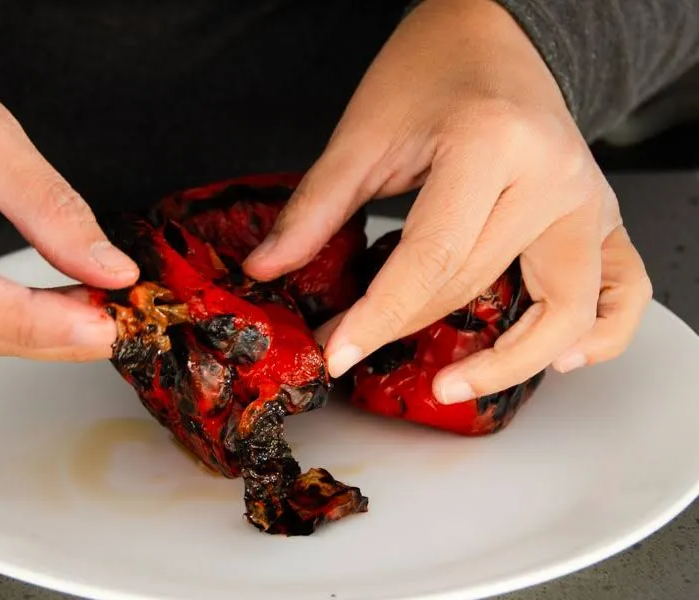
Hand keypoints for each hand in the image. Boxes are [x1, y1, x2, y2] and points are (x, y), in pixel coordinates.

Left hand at [244, 0, 651, 402]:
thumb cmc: (431, 69)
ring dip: (508, 361)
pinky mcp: (602, 216)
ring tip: (449, 384)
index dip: (378, 316)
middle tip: (352, 346)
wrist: (494, 36)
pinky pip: (621, 292)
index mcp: (492, 146)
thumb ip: (316, 206)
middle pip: (478, 285)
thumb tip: (267, 267)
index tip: (336, 351)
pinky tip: (556, 358)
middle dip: (406, 328)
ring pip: (561, 310)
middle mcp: (552, 178)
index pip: (432, 259)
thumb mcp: (364, 133)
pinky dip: (599, 335)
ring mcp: (587, 201)